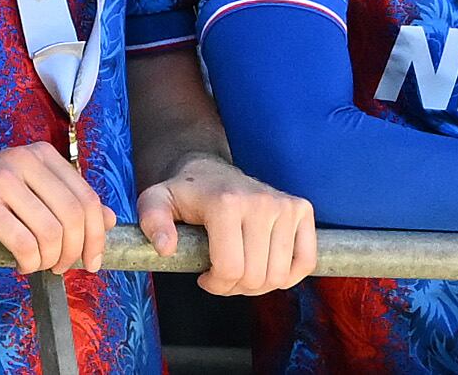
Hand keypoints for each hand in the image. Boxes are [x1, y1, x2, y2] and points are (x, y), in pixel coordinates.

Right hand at [0, 145, 115, 275]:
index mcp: (40, 155)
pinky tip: (20, 264)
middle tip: (62, 268)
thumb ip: (66, 202)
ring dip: (50, 260)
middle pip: (74, 216)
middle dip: (75, 252)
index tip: (92, 261)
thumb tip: (109, 219)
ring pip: (52, 232)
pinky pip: (25, 244)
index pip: (87, 198)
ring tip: (38, 265)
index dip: (97, 236)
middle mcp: (23, 160)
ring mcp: (2, 179)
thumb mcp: (28, 194)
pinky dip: (29, 263)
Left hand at [138, 154, 315, 295]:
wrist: (212, 171)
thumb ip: (152, 221)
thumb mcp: (156, 201)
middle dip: (235, 287)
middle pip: (256, 276)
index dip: (216, 285)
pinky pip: (304, 262)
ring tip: (240, 270)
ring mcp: (285, 205)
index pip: (230, 268)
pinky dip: (287, 276)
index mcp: (225, 203)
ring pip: (279, 275)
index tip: (204, 277)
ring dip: (259, 285)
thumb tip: (166, 248)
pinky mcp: (301, 209)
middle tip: (222, 276)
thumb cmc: (185, 193)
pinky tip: (266, 268)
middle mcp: (260, 202)